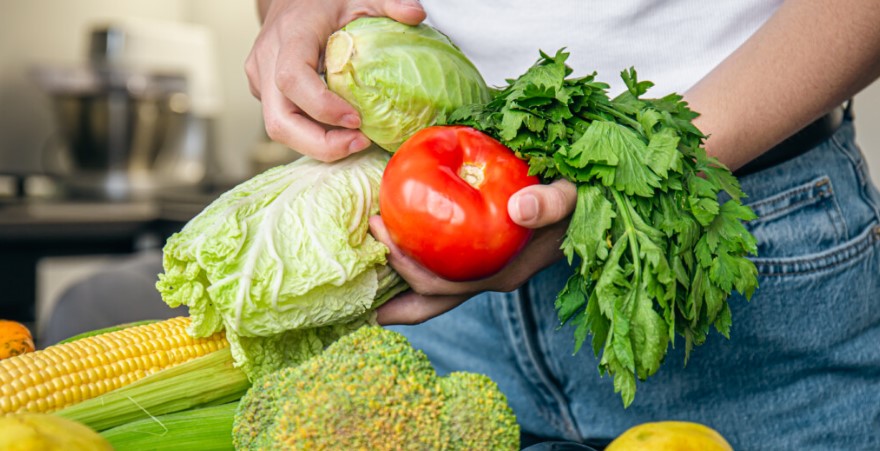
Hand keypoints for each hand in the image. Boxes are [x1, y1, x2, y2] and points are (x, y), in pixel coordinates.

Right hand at [247, 0, 425, 160]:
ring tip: (355, 142)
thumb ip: (389, 3)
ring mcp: (260, 79)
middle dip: (319, 143)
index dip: (322, 107)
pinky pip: (284, 122)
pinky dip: (311, 134)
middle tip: (359, 144)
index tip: (356, 120)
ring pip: (278, 128)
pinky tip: (340, 132)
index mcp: (291, 35)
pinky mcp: (263, 92)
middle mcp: (267, 60)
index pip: (292, 79)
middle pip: (279, 120)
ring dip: (317, 145)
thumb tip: (416, 15)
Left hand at [371, 179, 576, 324]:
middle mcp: (493, 278)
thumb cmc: (585, 198)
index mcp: (504, 272)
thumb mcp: (574, 195)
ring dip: (403, 276)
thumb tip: (521, 210)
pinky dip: (422, 259)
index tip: (380, 232)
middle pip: (431, 297)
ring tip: (371, 259)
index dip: (406, 268)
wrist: (602, 203)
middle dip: (393, 282)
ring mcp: (491, 271)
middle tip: (365, 244)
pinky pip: (448, 267)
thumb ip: (553, 202)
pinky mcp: (490, 257)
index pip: (442, 286)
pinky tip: (404, 241)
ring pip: (438, 288)